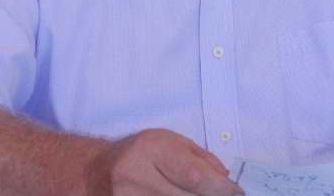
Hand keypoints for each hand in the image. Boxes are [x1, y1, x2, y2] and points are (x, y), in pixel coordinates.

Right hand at [87, 128, 243, 195]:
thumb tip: (230, 183)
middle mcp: (136, 175)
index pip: (195, 175)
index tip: (238, 192)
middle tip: (224, 195)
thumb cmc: (139, 153)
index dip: (222, 189)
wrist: (95, 170)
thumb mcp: (170, 143)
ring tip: (193, 194)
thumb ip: (203, 161)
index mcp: (151, 149)